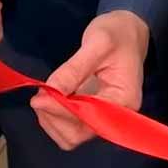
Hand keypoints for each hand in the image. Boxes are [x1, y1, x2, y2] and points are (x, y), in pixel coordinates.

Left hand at [31, 11, 149, 149]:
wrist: (127, 31)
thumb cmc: (117, 33)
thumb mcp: (97, 43)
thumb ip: (73, 70)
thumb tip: (49, 92)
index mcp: (123, 101)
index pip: (88, 120)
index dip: (61, 112)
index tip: (39, 98)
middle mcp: (115, 116)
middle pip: (78, 135)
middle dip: (54, 118)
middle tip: (39, 95)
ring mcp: (102, 117)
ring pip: (70, 136)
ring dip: (51, 119)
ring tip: (44, 95)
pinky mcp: (91, 113)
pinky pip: (69, 127)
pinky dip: (54, 118)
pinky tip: (50, 98)